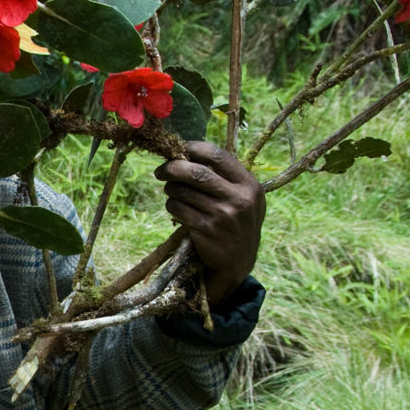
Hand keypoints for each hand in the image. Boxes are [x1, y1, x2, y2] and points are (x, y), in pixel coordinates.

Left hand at [153, 141, 264, 304]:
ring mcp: (223, 215)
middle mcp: (239, 198)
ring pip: (182, 190)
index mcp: (249, 184)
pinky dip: (171, 206)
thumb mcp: (242, 197)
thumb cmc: (235, 221)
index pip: (217, 155)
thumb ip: (223, 176)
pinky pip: (177, 209)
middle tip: (161, 170)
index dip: (192, 148)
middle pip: (195, 171)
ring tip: (172, 192)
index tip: (178, 149)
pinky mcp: (206, 230)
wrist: (239, 262)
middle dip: (172, 167)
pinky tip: (176, 209)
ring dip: (170, 189)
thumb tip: (185, 152)